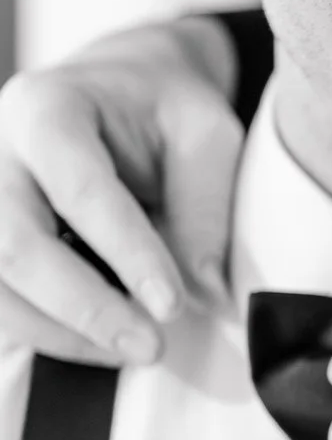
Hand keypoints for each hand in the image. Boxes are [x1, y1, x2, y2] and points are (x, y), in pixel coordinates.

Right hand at [0, 18, 243, 362]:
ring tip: (130, 350)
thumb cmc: (161, 109)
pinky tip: (94, 342)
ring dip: (59, 332)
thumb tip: (204, 292)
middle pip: (14, 244)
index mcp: (48, 108)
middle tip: (150, 346)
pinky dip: (43, 330)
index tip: (170, 305)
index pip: (80, 189)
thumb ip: (204, 208)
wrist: (119, 89)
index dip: (125, 253)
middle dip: (84, 307)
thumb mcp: (204, 134)